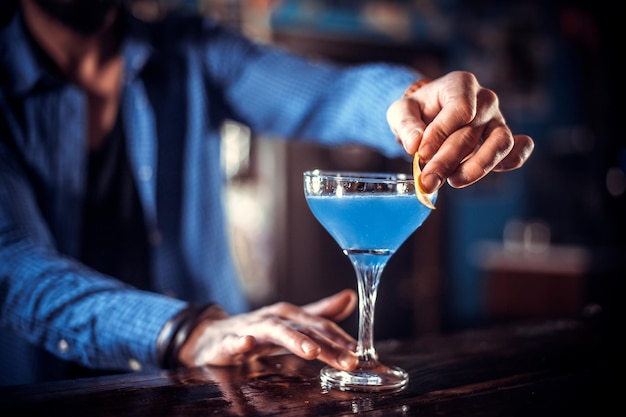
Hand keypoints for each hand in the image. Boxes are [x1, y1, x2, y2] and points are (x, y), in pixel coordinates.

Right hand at [178, 289, 358, 370]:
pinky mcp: (227, 341)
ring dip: (293, 339)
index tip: (359, 353)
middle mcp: (274, 318)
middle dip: (327, 344)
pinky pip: (233, 341)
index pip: (320, 326)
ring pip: (274, 331)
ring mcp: (250, 328)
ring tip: (312, 351)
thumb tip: (350, 297)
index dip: (341, 339)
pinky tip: (247, 344)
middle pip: (304, 329)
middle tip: (348, 359)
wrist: (214, 335)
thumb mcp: (292, 323)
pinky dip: (240, 342)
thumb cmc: (257, 330)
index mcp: (290, 316)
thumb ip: (320, 313)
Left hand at [387, 71, 534, 192]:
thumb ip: (405, 125)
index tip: (421, 154)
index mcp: (460, 85)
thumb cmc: (417, 111)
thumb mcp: (400, 111)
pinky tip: (498, 171)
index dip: (441, 133)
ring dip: (478, 167)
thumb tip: (415, 146)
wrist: (430, 115)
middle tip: (429, 181)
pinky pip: (518, 148)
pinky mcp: (503, 139)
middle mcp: (484, 100)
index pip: (460, 109)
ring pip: (500, 143)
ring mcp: (497, 120)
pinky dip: (514, 160)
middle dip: (448, 160)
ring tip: (454, 181)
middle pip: (472, 132)